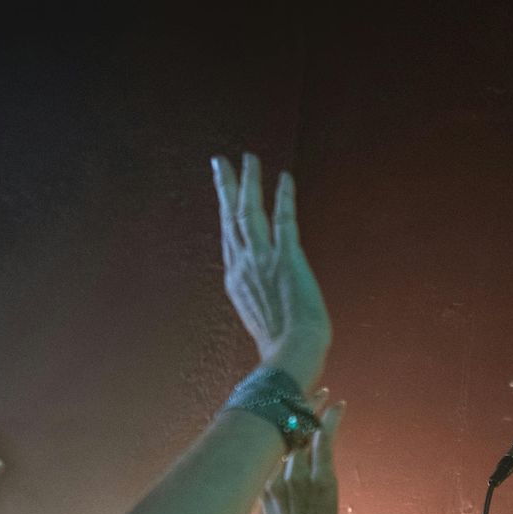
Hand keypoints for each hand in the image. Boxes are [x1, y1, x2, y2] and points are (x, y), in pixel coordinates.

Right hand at [213, 153, 330, 389]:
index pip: (229, 238)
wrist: (291, 355)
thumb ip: (258, 303)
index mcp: (235, 280)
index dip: (224, 213)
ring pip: (250, 210)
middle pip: (230, 216)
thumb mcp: (260, 321)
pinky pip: (284, 218)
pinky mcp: (287, 257)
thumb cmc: (281, 347)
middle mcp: (243, 265)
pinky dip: (284, 195)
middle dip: (226, 186)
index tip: (224, 194)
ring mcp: (262, 259)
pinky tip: (284, 176)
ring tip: (250, 158)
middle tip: (221, 161)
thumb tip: (263, 303)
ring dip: (250, 181)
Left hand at [263, 396, 344, 513]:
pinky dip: (281, 450)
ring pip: (286, 444)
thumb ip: (324, 466)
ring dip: (294, 427)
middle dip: (311, 410)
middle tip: (319, 394)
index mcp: (321, 480)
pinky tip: (284, 443)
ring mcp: (277, 481)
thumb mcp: (332, 495)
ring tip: (302, 410)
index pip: (324, 439)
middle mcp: (297, 477)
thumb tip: (317, 440)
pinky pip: (274, 460)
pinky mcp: (264, 486)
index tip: (337, 404)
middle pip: (302, 434)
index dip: (330, 418)